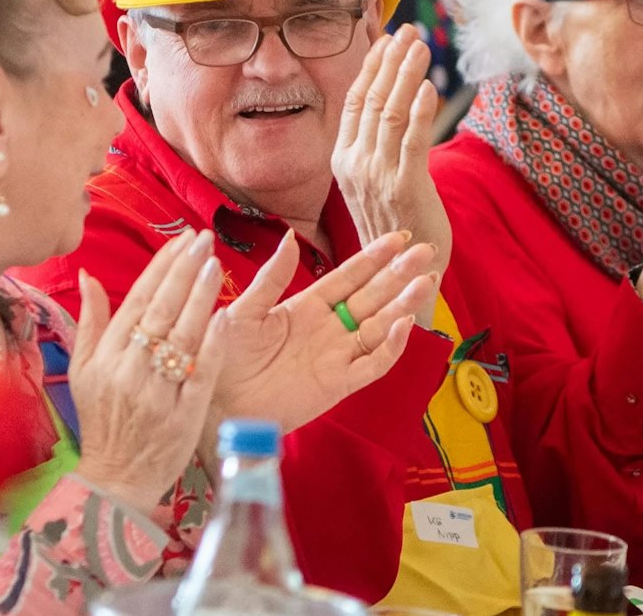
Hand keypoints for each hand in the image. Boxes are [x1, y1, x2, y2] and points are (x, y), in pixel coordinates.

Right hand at [71, 232, 228, 511]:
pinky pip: (201, 372)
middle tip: (203, 239)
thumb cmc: (102, 421)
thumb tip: (87, 274)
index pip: (137, 300)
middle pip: (162, 311)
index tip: (181, 239)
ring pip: (183, 336)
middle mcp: (130, 370)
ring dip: (200, 297)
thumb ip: (90, 321)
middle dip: (184, 270)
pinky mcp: (184, 415)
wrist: (115, 479)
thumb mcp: (82, 372)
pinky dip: (212, 344)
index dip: (162, 267)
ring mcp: (158, 393)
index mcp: (106, 357)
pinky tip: (224, 316)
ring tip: (214, 265)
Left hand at [214, 229, 434, 430]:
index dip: (374, 257)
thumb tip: (291, 237)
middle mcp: (328, 329)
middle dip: (399, 274)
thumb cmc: (223, 356)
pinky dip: (390, 347)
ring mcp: (337, 356)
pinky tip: (404, 325)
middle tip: (426, 251)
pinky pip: (372, 365)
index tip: (398, 238)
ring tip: (427, 281)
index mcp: (308, 306)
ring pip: (380, 326)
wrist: (216, 404)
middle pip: (373, 297)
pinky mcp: (338, 385)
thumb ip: (271, 278)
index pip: (349, 277)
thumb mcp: (244, 311)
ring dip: (404, 304)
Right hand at [332, 27, 450, 318]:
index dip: (372, 67)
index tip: (389, 39)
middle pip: (371, 100)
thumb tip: (393, 108)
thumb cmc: (397, 227)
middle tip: (411, 31)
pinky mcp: (404, 188)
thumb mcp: (376, 182)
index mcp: (344, 161)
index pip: (355, 102)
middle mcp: (354, 165)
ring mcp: (376, 177)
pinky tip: (429, 88)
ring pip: (391, 114)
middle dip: (392, 61)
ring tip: (422, 47)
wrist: (402, 276)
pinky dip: (421, 111)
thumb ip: (379, 147)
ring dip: (407, 75)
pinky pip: (412, 142)